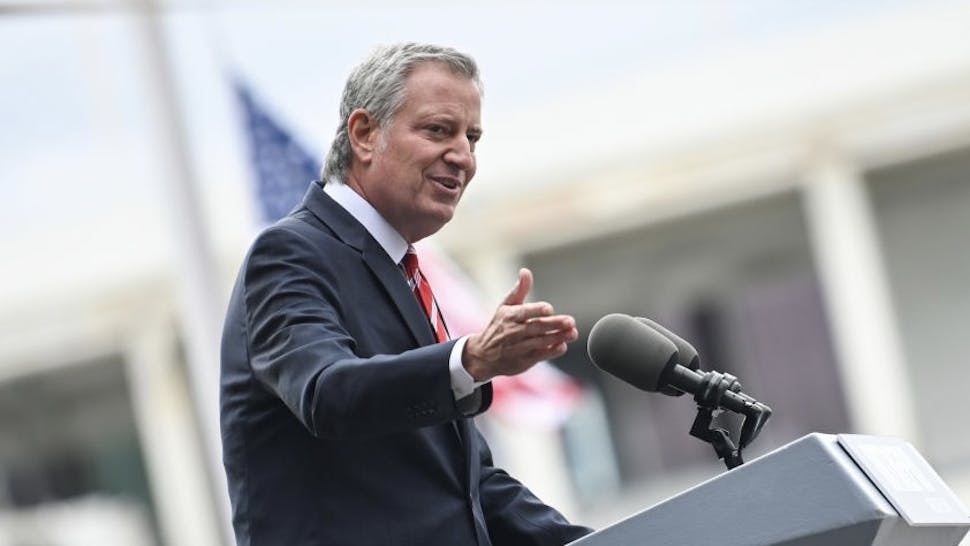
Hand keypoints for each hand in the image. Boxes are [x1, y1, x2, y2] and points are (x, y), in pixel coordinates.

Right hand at [463, 268, 577, 381]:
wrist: (483, 355)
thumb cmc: (499, 326)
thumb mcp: (505, 306)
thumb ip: (519, 289)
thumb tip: (525, 271)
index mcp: (509, 316)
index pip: (524, 312)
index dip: (536, 310)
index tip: (549, 309)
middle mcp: (513, 332)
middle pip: (536, 327)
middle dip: (554, 324)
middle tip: (570, 321)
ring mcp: (518, 348)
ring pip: (540, 342)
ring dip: (558, 338)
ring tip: (573, 333)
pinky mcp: (524, 361)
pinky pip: (540, 356)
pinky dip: (551, 352)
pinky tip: (562, 346)